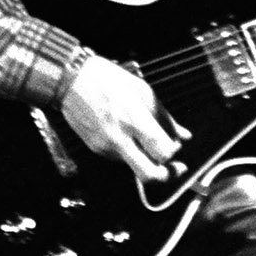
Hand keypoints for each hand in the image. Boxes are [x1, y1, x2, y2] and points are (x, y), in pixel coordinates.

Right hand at [59, 52, 191, 183]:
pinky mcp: (96, 150)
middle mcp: (119, 139)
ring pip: (135, 166)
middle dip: (166, 175)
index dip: (173, 153)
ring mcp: (106, 147)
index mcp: (134, 120)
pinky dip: (132, 152)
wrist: (72, 81)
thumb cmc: (107, 80)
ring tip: (149, 141)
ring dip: (147, 159)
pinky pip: (121, 159)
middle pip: (148, 174)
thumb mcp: (143, 91)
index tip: (175, 146)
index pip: (162, 152)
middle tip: (175, 168)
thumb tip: (183, 135)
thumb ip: (165, 117)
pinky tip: (131, 135)